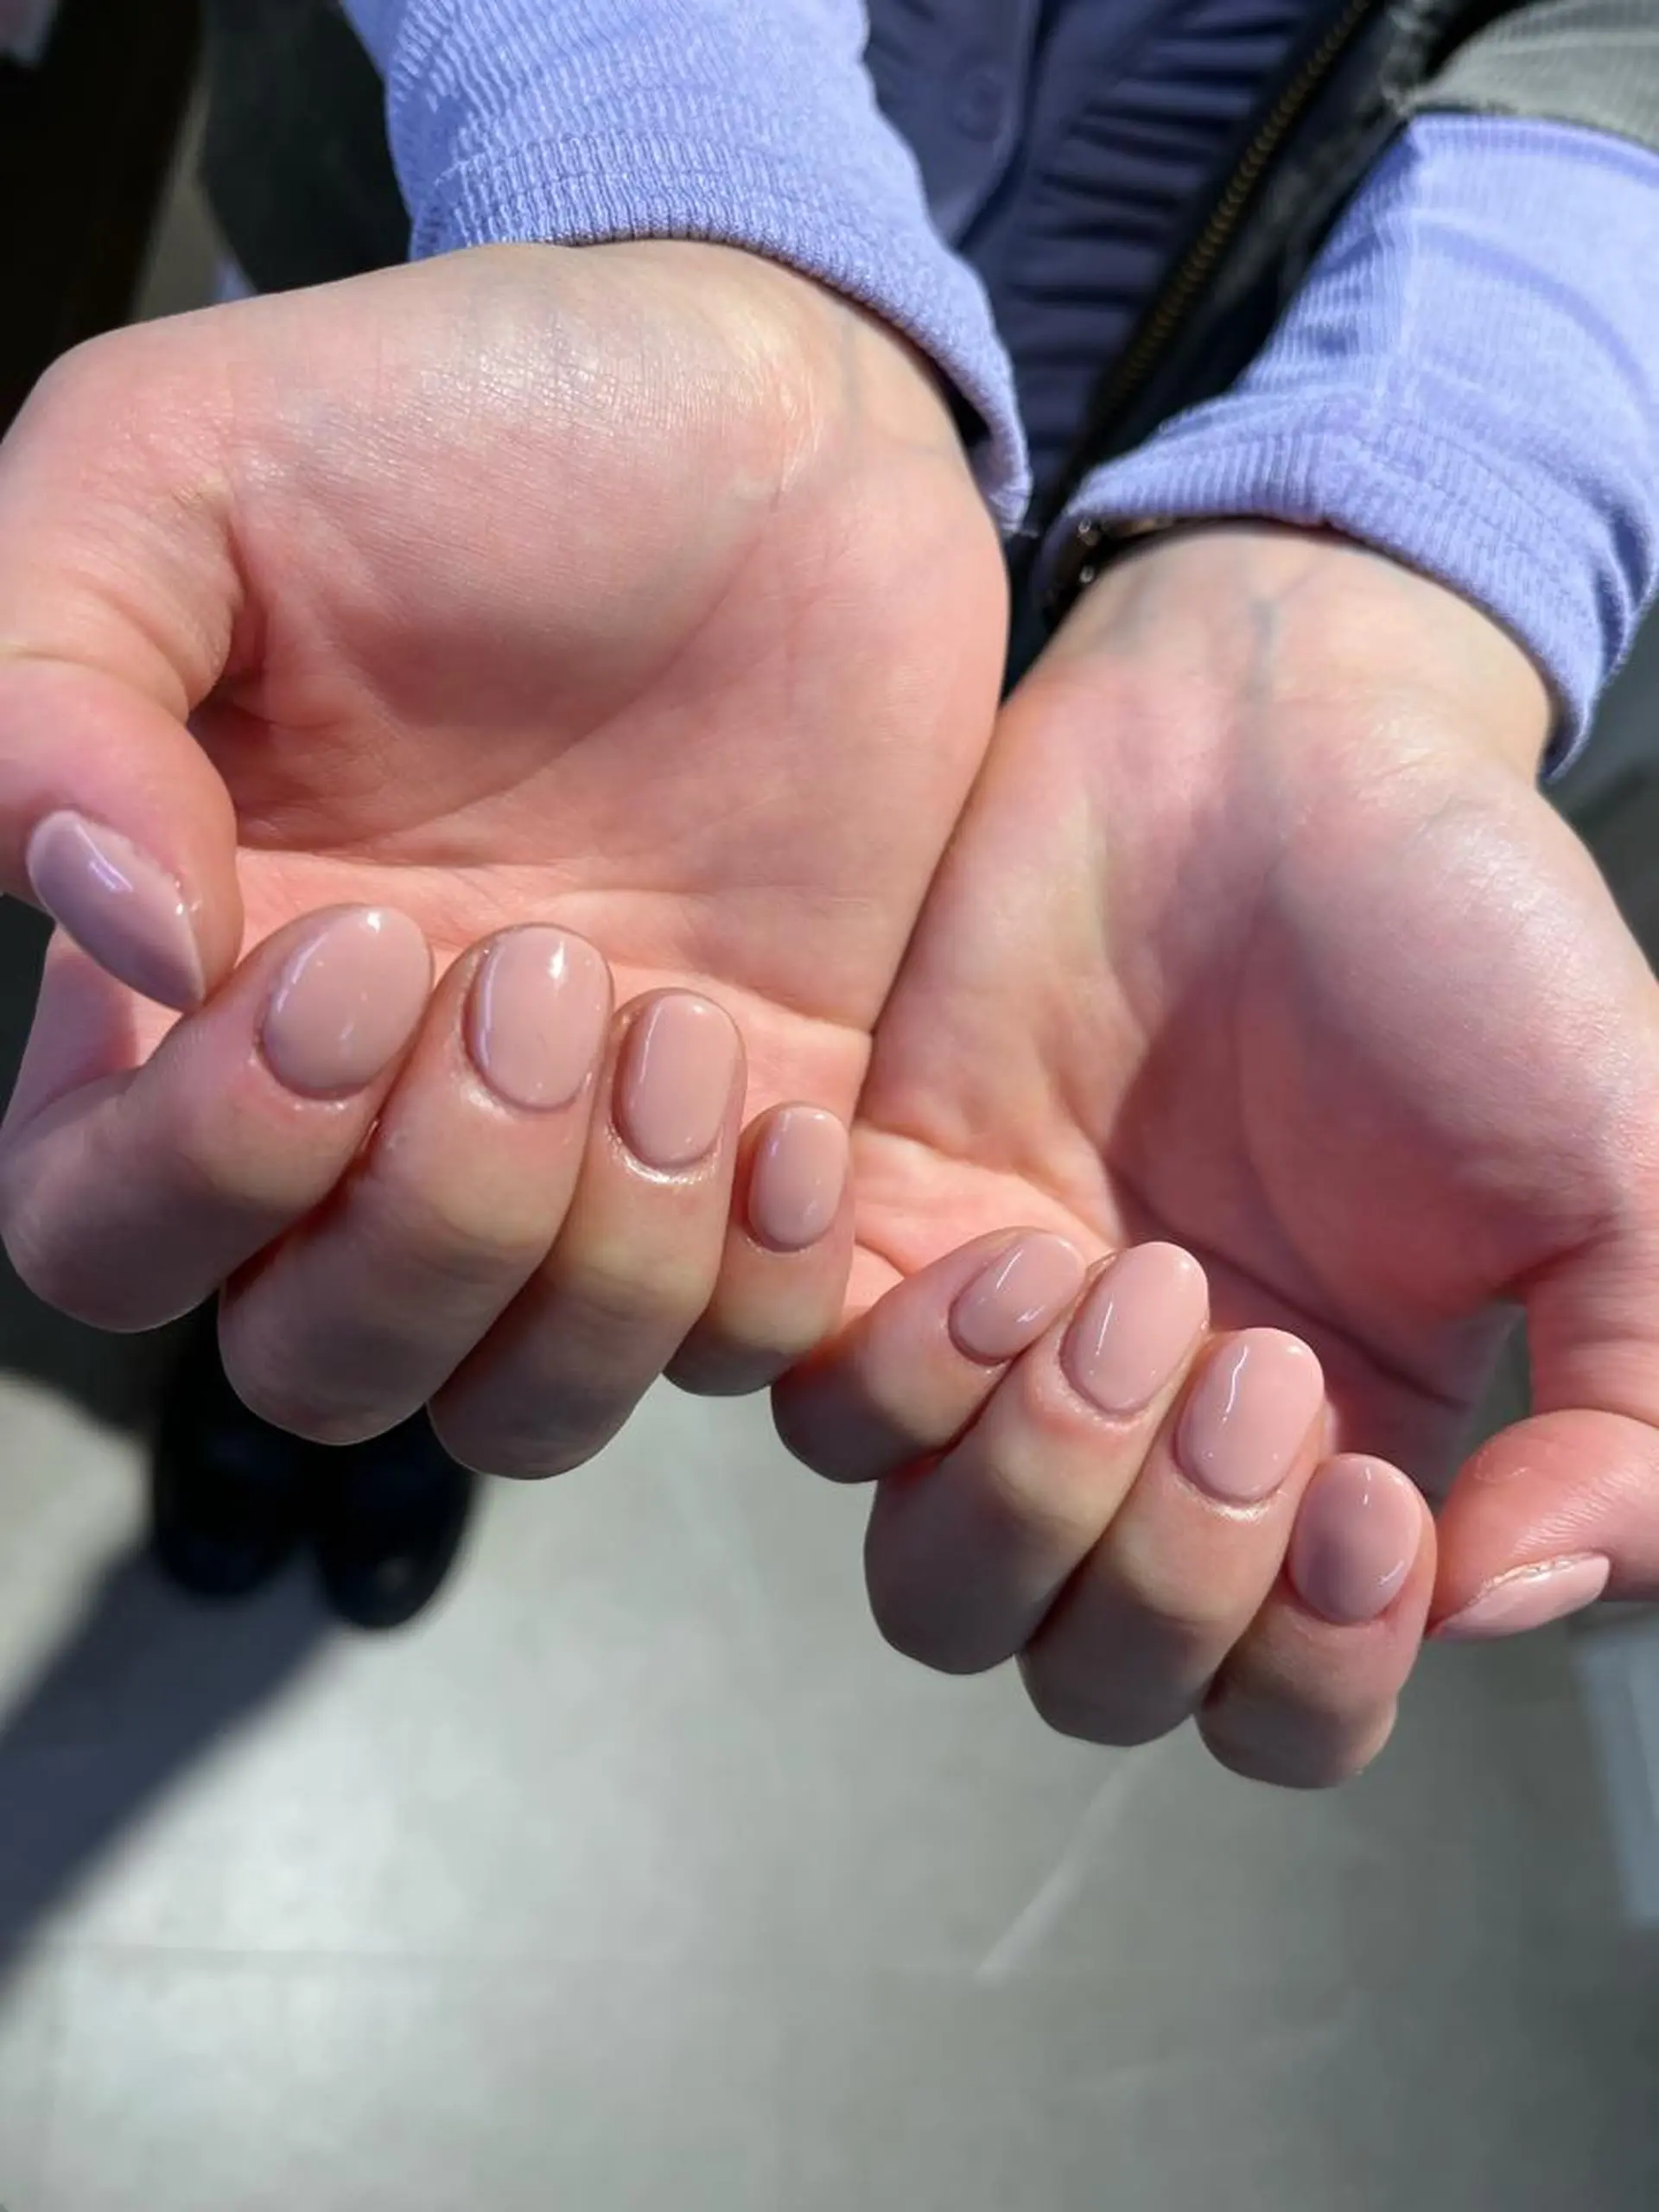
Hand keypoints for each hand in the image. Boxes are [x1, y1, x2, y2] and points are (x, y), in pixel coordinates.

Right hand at [0, 242, 1005, 1465]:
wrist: (768, 421)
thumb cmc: (463, 421)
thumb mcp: (185, 465)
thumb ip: (51, 677)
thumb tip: (102, 929)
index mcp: (191, 988)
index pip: (105, 1236)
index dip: (213, 1165)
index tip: (358, 947)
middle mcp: (372, 1111)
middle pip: (318, 1366)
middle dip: (433, 1224)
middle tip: (538, 968)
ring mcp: (572, 1148)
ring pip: (521, 1405)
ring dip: (602, 1264)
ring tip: (677, 1021)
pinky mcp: (754, 1146)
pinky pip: (739, 1350)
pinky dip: (760, 1276)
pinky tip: (784, 1097)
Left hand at [781, 524, 1658, 1784]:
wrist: (1276, 725)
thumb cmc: (1464, 927)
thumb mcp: (1621, 1166)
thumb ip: (1637, 1409)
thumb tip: (1504, 1602)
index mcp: (1348, 1448)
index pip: (1283, 1704)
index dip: (1310, 1664)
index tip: (1362, 1499)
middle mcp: (1163, 1428)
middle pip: (1088, 1668)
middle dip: (1156, 1562)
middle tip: (1230, 1347)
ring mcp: (1013, 1338)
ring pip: (929, 1573)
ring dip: (1020, 1469)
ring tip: (1096, 1271)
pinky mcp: (889, 1226)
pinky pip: (815, 1391)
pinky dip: (888, 1353)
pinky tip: (993, 1216)